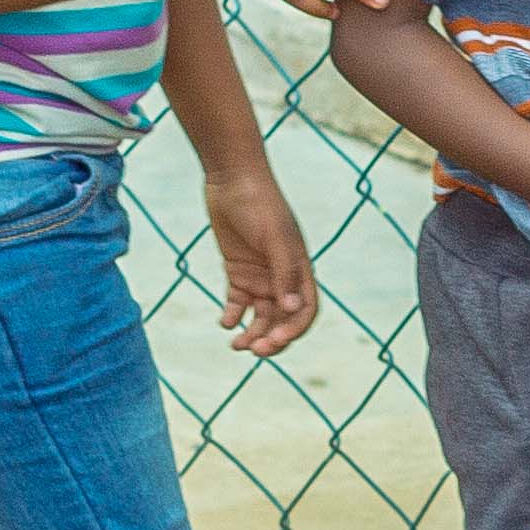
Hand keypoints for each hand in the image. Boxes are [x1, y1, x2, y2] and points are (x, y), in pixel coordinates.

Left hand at [205, 159, 316, 355]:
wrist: (231, 179)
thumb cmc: (259, 204)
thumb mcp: (274, 238)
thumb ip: (284, 273)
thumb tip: (293, 309)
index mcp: (299, 270)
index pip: (305, 311)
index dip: (293, 331)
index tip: (273, 341)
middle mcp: (282, 277)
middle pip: (282, 320)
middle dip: (271, 338)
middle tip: (252, 350)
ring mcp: (260, 276)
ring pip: (260, 316)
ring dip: (251, 333)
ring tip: (235, 345)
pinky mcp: (238, 272)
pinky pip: (238, 303)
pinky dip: (232, 316)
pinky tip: (225, 322)